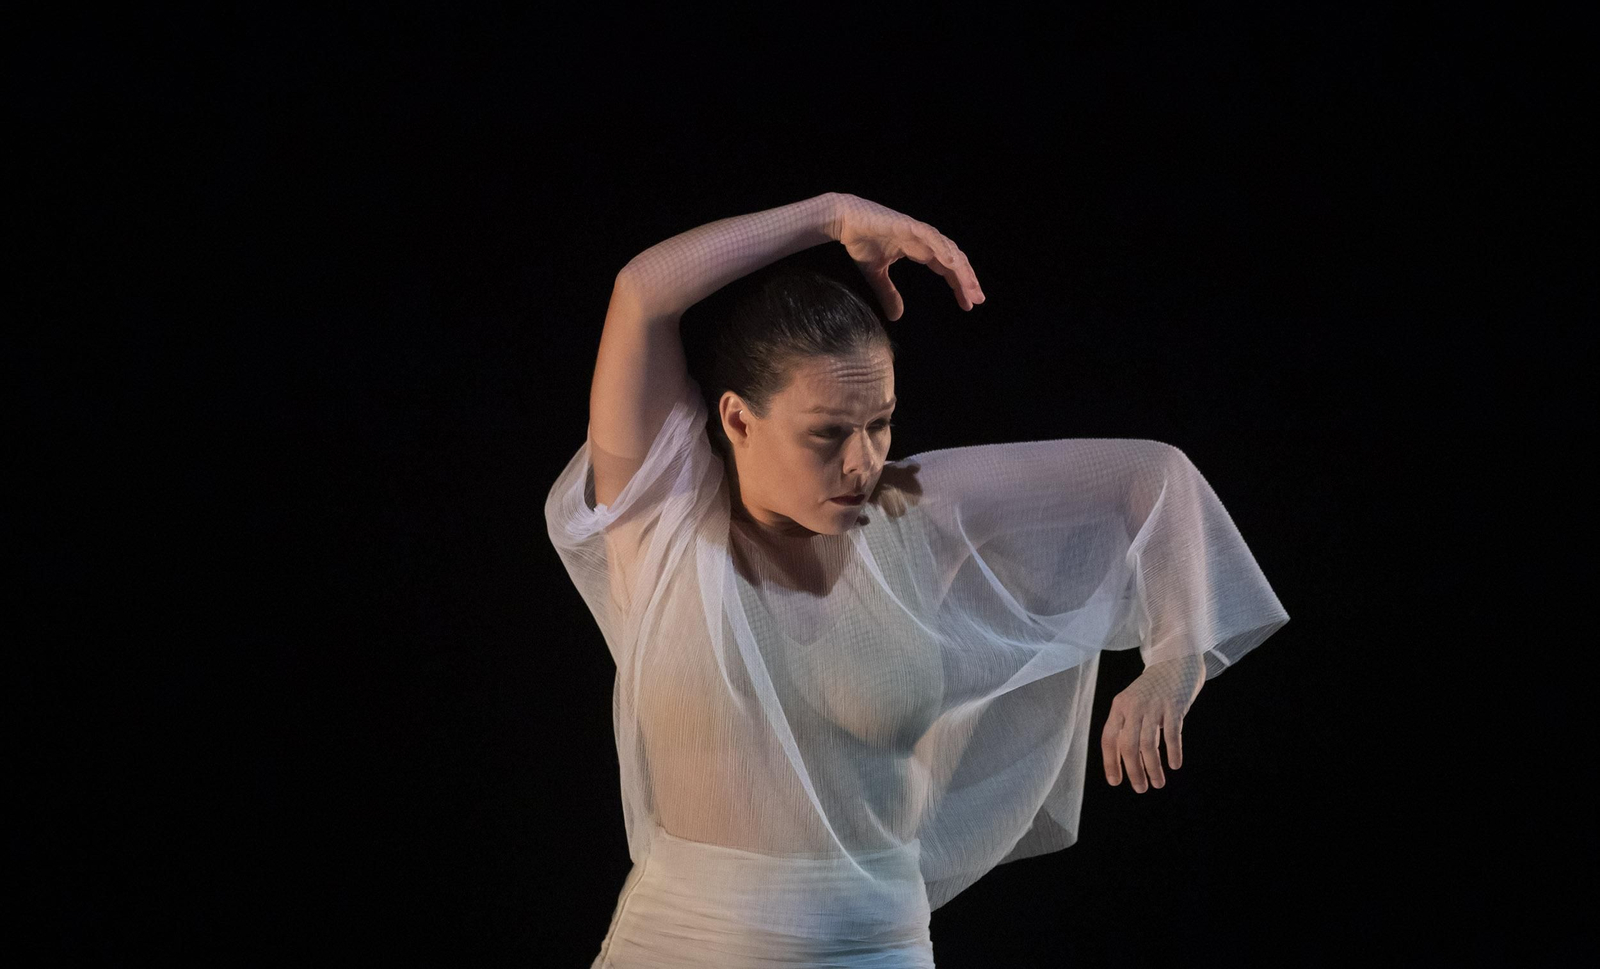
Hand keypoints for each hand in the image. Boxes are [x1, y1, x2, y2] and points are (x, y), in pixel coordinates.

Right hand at [832, 193, 985, 320]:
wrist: (844, 219)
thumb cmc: (860, 242)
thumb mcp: (877, 275)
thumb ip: (888, 293)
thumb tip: (897, 317)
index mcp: (920, 249)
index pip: (947, 268)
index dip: (959, 285)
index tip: (968, 304)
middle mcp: (924, 240)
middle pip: (954, 260)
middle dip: (967, 279)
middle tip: (978, 299)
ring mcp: (918, 231)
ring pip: (947, 250)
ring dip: (960, 268)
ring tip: (970, 287)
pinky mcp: (908, 226)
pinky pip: (931, 238)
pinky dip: (943, 249)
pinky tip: (952, 264)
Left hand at [1101, 653, 1204, 792]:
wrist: (1176, 660)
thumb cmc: (1153, 688)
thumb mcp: (1133, 702)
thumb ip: (1128, 726)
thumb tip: (1127, 761)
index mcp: (1119, 707)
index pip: (1109, 739)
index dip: (1110, 762)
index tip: (1115, 782)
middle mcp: (1133, 706)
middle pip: (1128, 746)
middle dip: (1133, 771)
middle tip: (1141, 788)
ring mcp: (1153, 706)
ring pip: (1148, 745)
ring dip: (1153, 768)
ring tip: (1158, 783)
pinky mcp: (1173, 706)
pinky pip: (1171, 734)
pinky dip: (1173, 752)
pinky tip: (1174, 765)